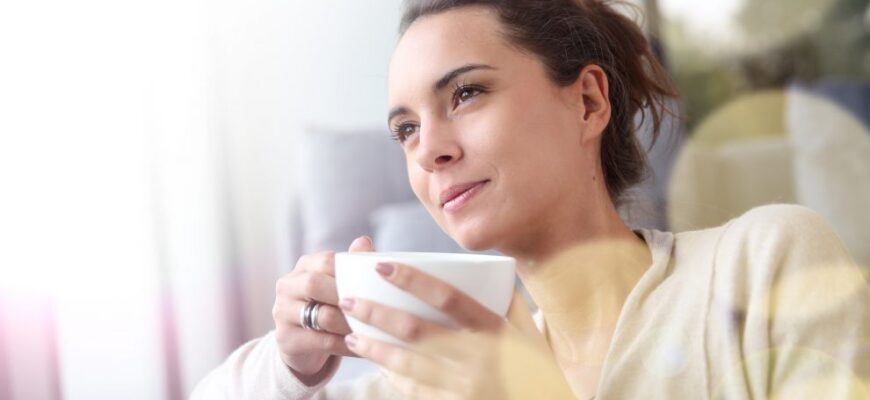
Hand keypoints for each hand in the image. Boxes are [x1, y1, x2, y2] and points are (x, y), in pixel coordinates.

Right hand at [272, 236, 372, 381]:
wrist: (302, 344)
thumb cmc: (327, 306)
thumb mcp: (338, 284)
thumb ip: (352, 264)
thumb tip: (364, 242)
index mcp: (303, 267)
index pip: (326, 260)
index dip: (350, 271)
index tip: (375, 283)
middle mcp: (287, 286)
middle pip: (315, 284)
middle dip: (347, 296)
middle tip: (374, 306)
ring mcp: (282, 313)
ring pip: (322, 316)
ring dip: (352, 323)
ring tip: (374, 329)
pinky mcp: (286, 339)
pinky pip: (322, 341)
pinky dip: (347, 344)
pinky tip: (364, 346)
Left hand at [339, 262, 573, 398]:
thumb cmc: (536, 369)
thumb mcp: (529, 333)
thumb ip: (506, 303)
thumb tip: (487, 271)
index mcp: (496, 330)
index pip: (448, 297)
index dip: (413, 280)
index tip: (382, 265)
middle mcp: (479, 358)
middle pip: (417, 331)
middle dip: (377, 313)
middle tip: (348, 300)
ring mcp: (464, 387)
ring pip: (408, 364)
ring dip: (375, 348)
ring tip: (351, 334)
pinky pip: (416, 391)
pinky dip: (394, 376)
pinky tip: (378, 364)